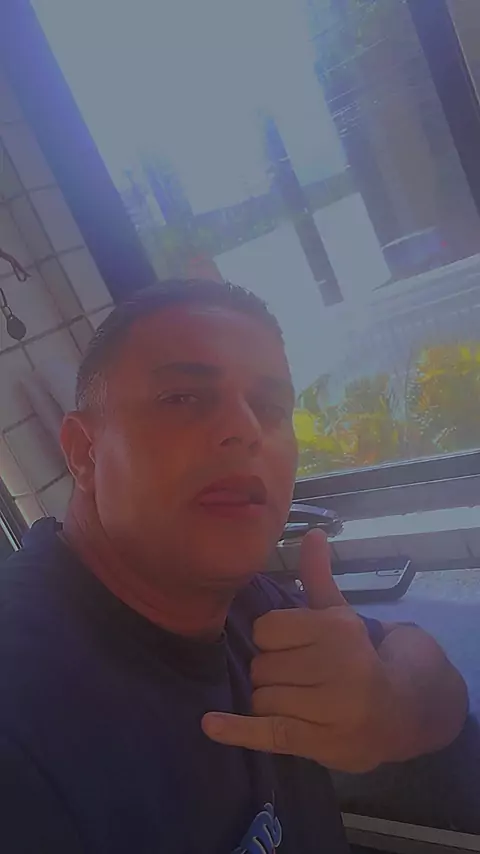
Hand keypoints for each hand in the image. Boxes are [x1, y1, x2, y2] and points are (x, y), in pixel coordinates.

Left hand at [202, 529, 396, 772]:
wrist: (407, 710)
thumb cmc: (362, 656)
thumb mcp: (342, 615)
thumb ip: (318, 577)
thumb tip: (311, 533)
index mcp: (336, 628)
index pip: (266, 630)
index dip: (273, 640)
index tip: (295, 647)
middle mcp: (336, 665)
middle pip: (261, 666)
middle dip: (272, 672)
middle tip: (303, 677)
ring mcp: (330, 707)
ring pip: (261, 698)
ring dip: (271, 701)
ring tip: (302, 701)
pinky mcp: (321, 741)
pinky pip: (268, 733)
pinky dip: (236, 731)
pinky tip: (209, 725)